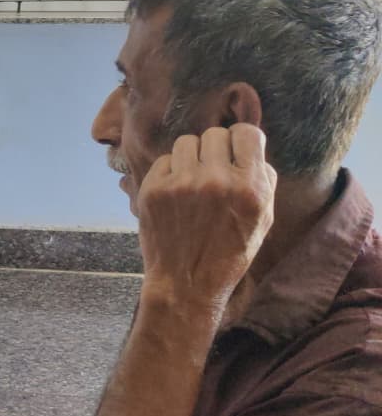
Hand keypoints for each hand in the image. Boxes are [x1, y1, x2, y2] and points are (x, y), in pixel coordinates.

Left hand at [137, 125, 276, 311]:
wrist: (186, 283)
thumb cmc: (228, 252)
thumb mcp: (262, 219)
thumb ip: (262, 179)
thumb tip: (251, 147)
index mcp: (250, 187)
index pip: (247, 132)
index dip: (241, 141)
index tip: (235, 154)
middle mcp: (217, 180)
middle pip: (215, 133)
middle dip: (216, 150)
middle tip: (213, 172)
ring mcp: (182, 184)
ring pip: (187, 141)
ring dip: (191, 157)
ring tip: (193, 181)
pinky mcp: (154, 189)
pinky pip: (165, 159)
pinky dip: (171, 171)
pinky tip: (175, 194)